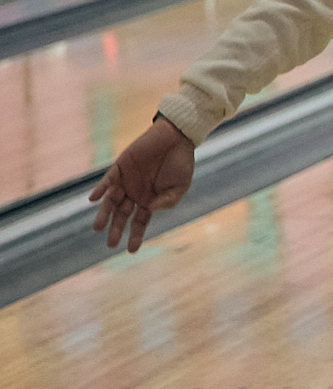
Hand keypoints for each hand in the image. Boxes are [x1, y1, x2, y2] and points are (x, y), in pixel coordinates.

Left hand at [89, 116, 195, 253]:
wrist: (176, 138)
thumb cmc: (181, 163)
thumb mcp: (180, 187)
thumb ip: (167, 201)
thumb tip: (148, 211)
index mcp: (149, 200)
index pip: (139, 222)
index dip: (135, 235)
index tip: (131, 250)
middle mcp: (135, 193)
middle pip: (122, 215)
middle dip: (116, 229)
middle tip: (111, 244)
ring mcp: (126, 181)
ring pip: (111, 201)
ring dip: (104, 214)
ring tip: (98, 228)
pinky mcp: (120, 167)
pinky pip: (107, 180)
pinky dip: (101, 189)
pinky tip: (95, 199)